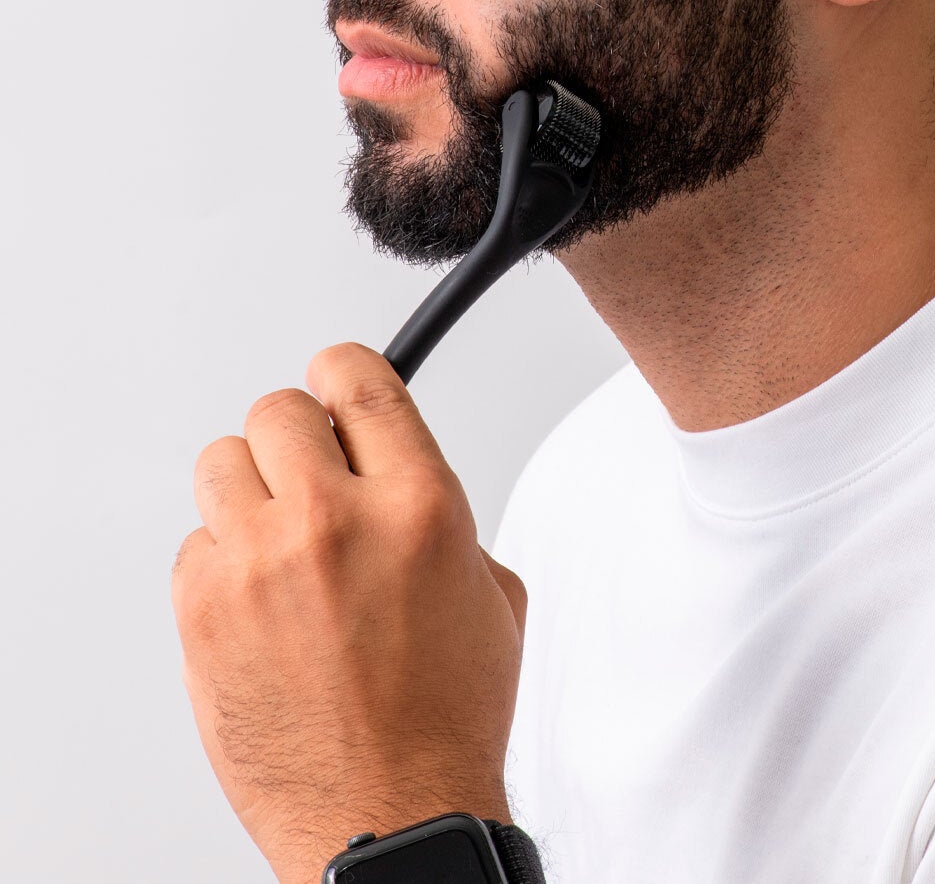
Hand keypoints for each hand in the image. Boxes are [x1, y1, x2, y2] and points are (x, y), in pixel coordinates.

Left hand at [171, 343, 525, 881]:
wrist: (390, 814)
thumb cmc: (446, 715)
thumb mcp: (490, 590)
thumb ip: (441, 513)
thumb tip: (394, 476)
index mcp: (420, 505)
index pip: (359, 380)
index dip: (341, 370)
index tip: (335, 381)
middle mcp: (335, 522)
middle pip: (279, 410)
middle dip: (299, 439)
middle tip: (314, 479)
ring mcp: (260, 566)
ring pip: (222, 462)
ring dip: (252, 490)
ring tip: (280, 538)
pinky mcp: (204, 614)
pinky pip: (194, 544)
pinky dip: (222, 561)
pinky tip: (261, 602)